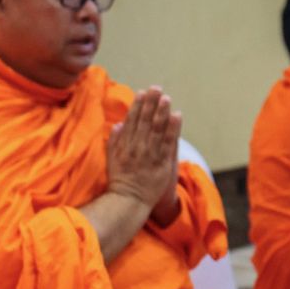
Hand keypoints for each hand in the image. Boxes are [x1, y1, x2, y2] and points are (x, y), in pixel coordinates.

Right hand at [106, 87, 181, 212]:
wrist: (128, 200)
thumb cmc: (120, 180)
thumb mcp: (112, 158)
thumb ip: (115, 140)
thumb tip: (118, 124)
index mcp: (124, 145)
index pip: (132, 120)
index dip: (137, 105)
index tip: (142, 92)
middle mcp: (136, 147)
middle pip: (145, 121)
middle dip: (151, 103)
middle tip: (156, 88)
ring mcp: (149, 155)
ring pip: (157, 129)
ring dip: (162, 112)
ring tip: (166, 98)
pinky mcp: (161, 163)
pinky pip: (168, 143)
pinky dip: (173, 128)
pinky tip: (177, 116)